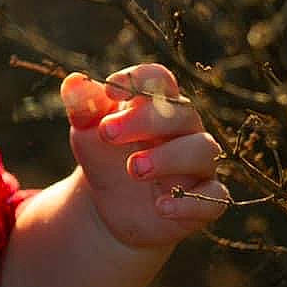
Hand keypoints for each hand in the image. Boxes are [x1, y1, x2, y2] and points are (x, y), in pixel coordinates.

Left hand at [60, 63, 227, 251]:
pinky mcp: (203, 199)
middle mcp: (184, 130)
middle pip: (181, 113)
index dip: (138, 80)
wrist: (107, 205)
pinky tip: (161, 207)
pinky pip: (213, 197)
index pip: (159, 80)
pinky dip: (191, 203)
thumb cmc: (103, 156)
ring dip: (169, 158)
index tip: (109, 92)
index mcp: (158, 104)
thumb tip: (72, 82)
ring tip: (133, 169)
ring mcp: (197, 165)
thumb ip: (83, 106)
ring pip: (203, 150)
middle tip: (107, 133)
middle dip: (144, 121)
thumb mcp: (86, 131)